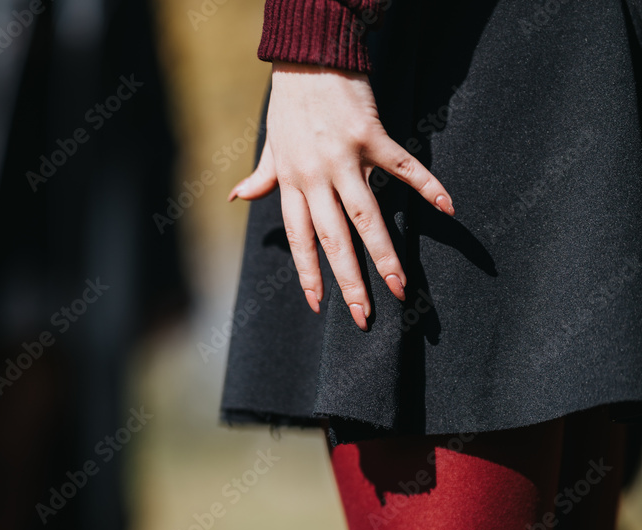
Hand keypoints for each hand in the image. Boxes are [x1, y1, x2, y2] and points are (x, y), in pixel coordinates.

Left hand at [229, 63, 453, 330]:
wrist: (309, 56)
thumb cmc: (291, 104)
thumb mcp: (272, 144)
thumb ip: (262, 177)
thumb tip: (239, 197)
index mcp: (292, 184)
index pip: (301, 240)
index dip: (309, 274)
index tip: (320, 306)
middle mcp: (316, 177)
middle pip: (334, 240)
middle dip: (350, 281)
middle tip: (364, 316)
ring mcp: (345, 158)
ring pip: (367, 216)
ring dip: (385, 255)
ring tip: (401, 286)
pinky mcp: (372, 136)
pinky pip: (404, 168)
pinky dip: (427, 187)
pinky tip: (448, 210)